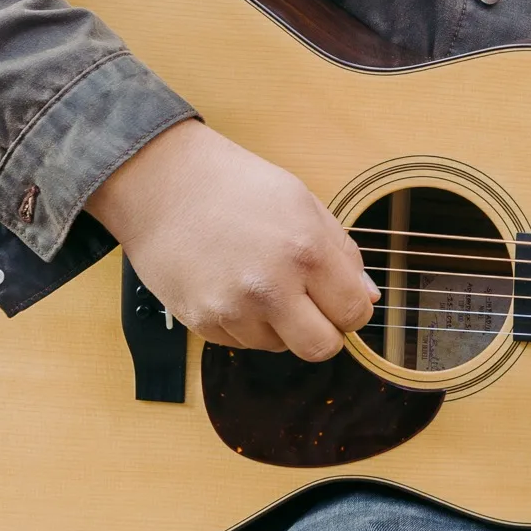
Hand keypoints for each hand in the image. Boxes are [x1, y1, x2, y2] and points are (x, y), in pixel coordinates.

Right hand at [85, 119, 376, 360]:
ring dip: (279, 325)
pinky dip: (244, 323)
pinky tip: (232, 285)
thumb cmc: (235, 184)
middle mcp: (271, 287)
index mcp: (307, 250)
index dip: (352, 307)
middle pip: (322, 348)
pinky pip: (241, 343)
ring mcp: (233, 309)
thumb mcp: (302, 202)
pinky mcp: (202, 322)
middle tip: (310, 305)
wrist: (162, 182)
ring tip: (259, 280)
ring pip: (279, 347)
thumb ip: (342, 253)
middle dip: (324, 331)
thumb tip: (368, 298)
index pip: (354, 314)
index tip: (340, 297)